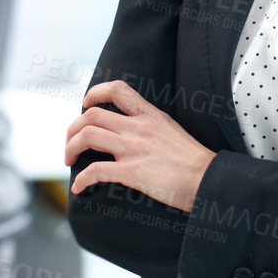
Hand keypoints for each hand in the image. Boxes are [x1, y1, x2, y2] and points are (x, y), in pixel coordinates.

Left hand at [64, 81, 216, 212]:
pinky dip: (81, 179)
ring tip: (69, 160)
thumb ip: (151, 128)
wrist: (209, 179)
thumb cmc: (194, 161)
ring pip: (88, 136)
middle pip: (92, 115)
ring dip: (71, 148)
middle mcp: (138, 127)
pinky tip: (79, 188)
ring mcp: (134, 149)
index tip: (85, 106)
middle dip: (72, 129)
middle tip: (70, 144)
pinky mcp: (132, 172)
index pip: (117, 90)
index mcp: (150, 115)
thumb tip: (133, 134)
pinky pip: (96, 171)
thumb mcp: (172, 131)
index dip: (94, 93)